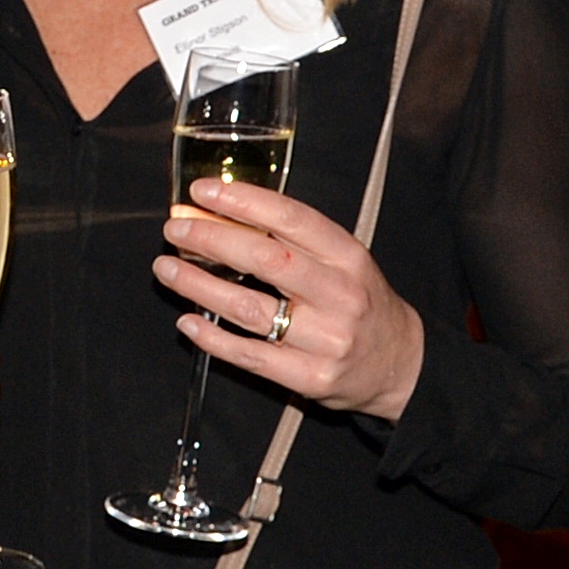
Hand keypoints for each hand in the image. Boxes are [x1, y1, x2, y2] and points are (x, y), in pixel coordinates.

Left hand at [154, 177, 425, 420]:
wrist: (401, 365)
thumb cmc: (360, 301)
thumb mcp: (342, 260)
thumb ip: (292, 239)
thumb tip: (220, 214)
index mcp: (348, 256)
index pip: (291, 218)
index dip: (243, 201)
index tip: (202, 191)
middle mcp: (339, 295)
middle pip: (265, 259)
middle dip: (210, 239)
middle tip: (175, 230)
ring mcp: (325, 339)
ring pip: (249, 309)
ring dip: (198, 286)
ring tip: (167, 269)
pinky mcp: (310, 377)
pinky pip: (251, 356)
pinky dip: (213, 338)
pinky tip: (188, 322)